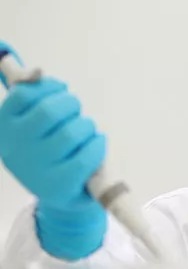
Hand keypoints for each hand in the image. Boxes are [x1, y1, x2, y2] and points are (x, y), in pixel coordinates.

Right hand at [0, 42, 106, 259]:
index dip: (48, 87)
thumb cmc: (52, 151)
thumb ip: (34, 95)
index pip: (21, 94)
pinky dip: (98, 143)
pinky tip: (97, 143)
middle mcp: (16, 147)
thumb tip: (36, 72)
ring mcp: (36, 168)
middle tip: (76, 111)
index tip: (60, 91)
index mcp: (5, 127)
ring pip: (72, 131)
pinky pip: (87, 154)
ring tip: (86, 132)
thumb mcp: (36, 124)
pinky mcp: (60, 185)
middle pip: (49, 111)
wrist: (62, 196)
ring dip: (87, 125)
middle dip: (71, 104)